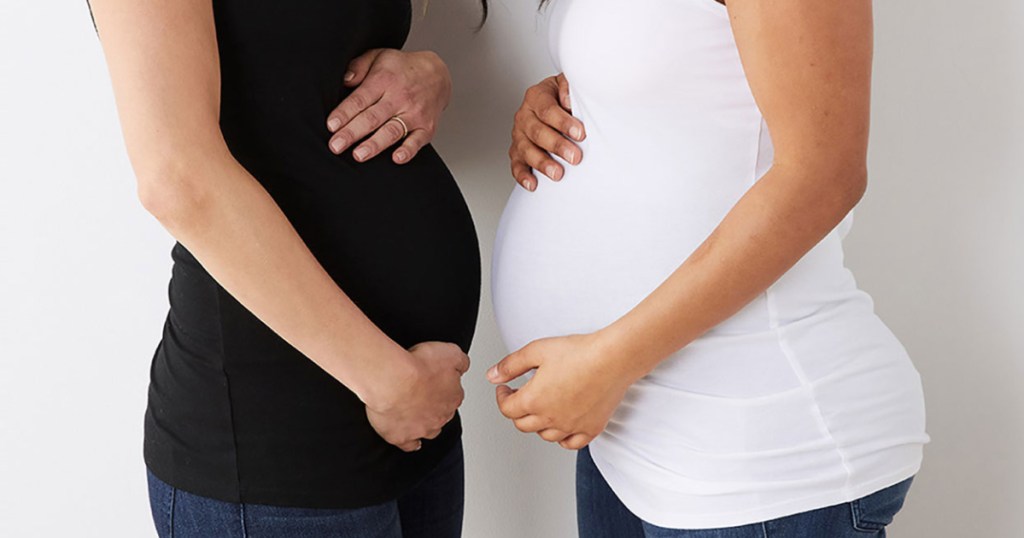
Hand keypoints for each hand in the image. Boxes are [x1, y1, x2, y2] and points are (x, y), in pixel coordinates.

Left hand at [327, 49, 451, 163]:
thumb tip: (345, 80)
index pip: (360, 99)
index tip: (331, 125)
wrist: (438, 75)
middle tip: (336, 146)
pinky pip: (417, 141)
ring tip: (359, 155)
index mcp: (384, 80)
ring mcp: (414, 114)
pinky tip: (396, 158)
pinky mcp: (427, 128)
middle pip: (372, 118)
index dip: (345, 113)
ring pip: (391, 131)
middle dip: (352, 133)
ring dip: (375, 144)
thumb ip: (359, 66)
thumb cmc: (402, 69)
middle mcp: (399, 98)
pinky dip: (408, 150)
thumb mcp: (379, 56)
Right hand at [366, 342, 469, 451]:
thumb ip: (461, 360)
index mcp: (453, 396)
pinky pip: (409, 444)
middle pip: (442, 413)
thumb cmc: (418, 366)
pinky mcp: (402, 437)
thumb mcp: (450, 352)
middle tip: (420, 393)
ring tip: (415, 413)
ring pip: (430, 430)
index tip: (434, 380)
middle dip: (434, 405)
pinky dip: (409, 441)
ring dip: (425, 423)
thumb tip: (464, 366)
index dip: (444, 387)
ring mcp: (422, 429)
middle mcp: (441, 416)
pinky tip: (407, 436)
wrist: (393, 380)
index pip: (454, 395)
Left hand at [486, 333, 634, 449]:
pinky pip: (571, 443)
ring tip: (542, 407)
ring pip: (545, 435)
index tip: (505, 388)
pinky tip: (563, 425)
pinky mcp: (591, 428)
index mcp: (533, 401)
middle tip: (520, 396)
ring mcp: (571, 427)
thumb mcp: (536, 350)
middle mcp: (550, 419)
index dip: (502, 397)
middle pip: (523, 424)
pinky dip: (563, 437)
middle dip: (517, 410)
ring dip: (538, 424)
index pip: (507, 409)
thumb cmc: (579, 352)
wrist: (613, 358)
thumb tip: (492, 376)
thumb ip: (511, 365)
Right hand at [510, 73, 585, 191]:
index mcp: (536, 96)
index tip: (580, 133)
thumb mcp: (569, 85)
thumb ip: (570, 88)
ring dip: (542, 163)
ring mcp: (519, 134)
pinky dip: (523, 175)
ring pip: (526, 150)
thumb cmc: (564, 97)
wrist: (554, 103)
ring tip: (558, 173)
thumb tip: (570, 101)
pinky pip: (517, 165)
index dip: (563, 122)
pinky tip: (533, 184)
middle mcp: (524, 115)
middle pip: (537, 132)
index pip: (548, 110)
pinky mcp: (517, 152)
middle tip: (575, 157)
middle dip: (557, 145)